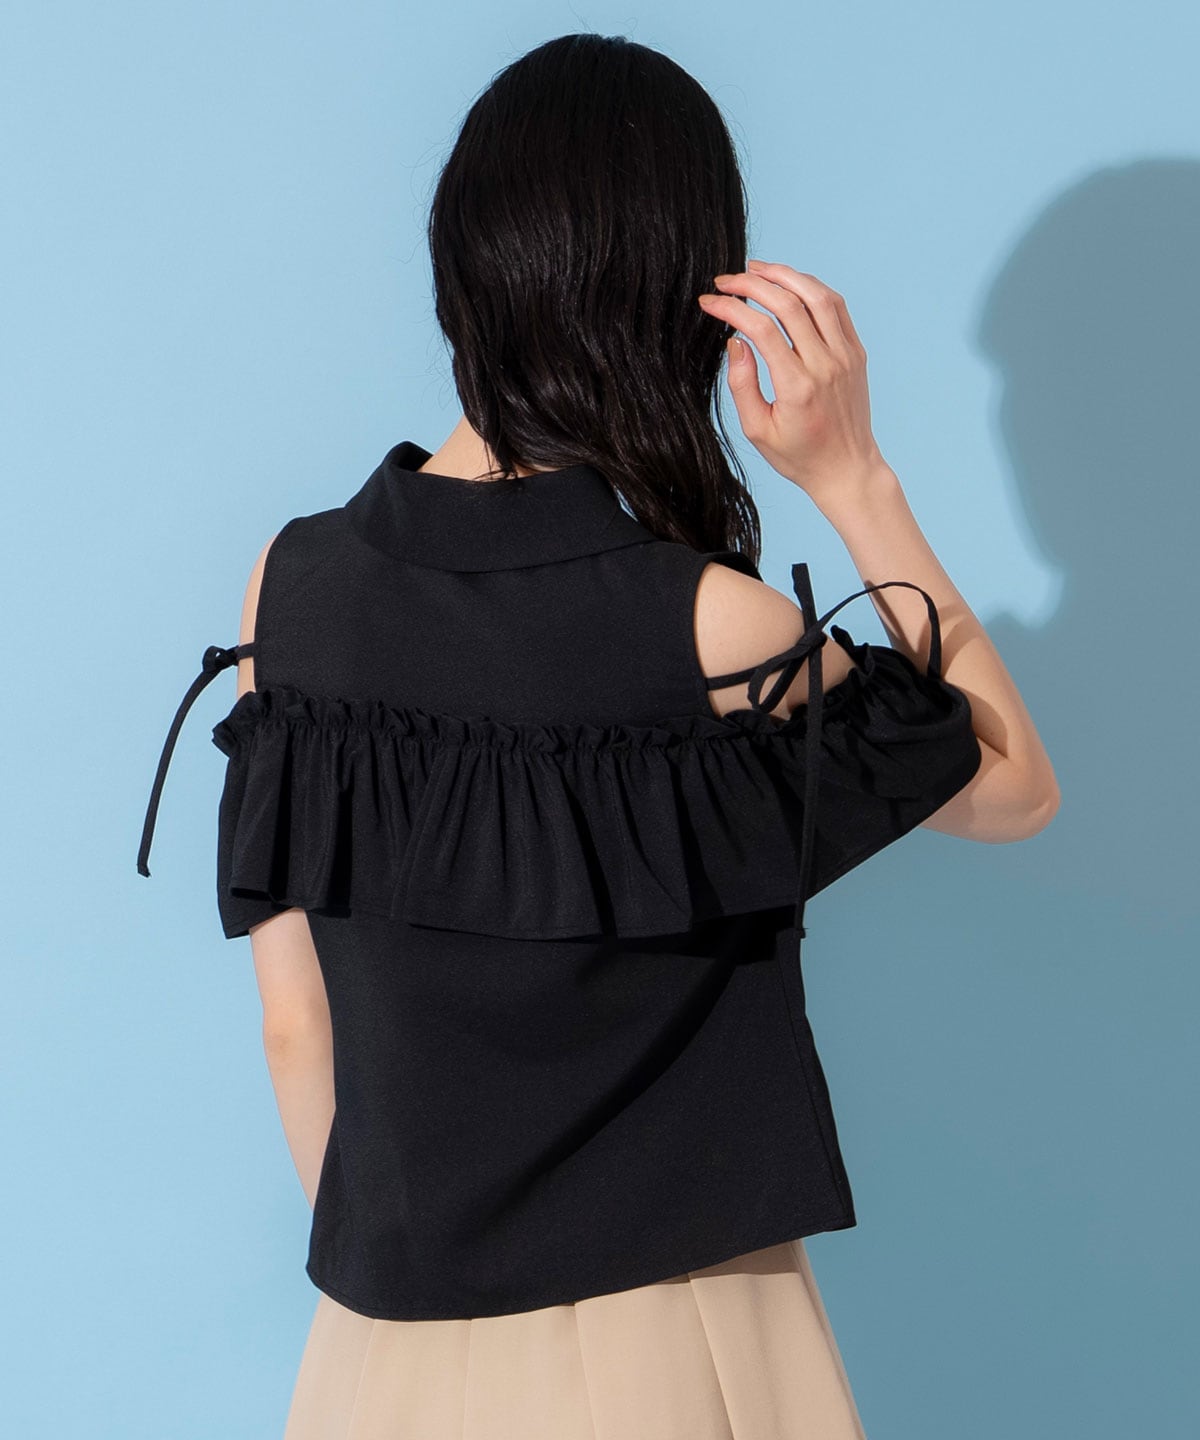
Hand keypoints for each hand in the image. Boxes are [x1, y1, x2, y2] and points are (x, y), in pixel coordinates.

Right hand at [697, 260, 886, 504]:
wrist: (847, 468)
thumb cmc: (798, 456)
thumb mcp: (758, 431)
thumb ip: (742, 385)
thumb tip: (734, 342)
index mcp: (797, 387)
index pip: (761, 329)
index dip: (731, 308)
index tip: (709, 301)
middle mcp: (825, 365)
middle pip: (788, 304)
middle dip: (752, 283)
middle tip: (726, 279)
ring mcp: (845, 356)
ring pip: (816, 296)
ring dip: (784, 275)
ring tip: (757, 269)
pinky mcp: (856, 352)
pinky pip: (836, 307)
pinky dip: (811, 287)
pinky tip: (789, 284)